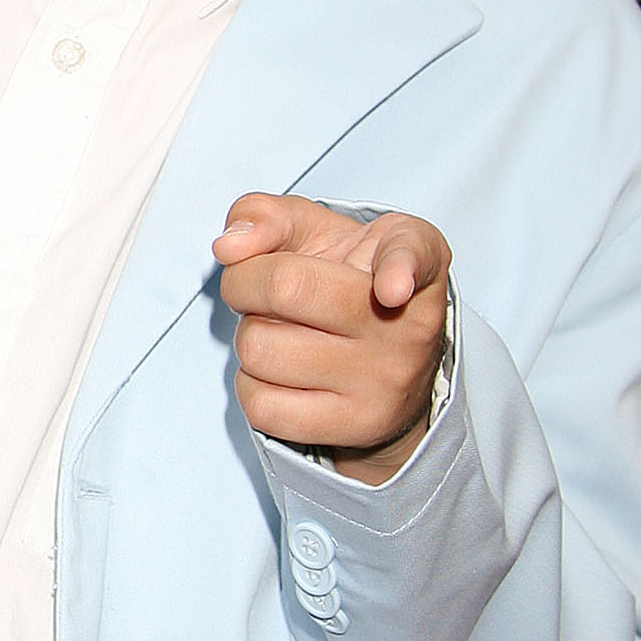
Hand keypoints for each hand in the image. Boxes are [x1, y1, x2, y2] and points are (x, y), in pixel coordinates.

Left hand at [213, 195, 449, 484]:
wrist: (387, 362)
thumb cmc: (342, 279)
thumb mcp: (317, 230)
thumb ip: (268, 216)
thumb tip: (228, 247)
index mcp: (410, 251)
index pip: (411, 254)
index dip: (399, 269)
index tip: (389, 290)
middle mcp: (410, 320)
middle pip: (285, 289)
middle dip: (243, 282)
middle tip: (256, 288)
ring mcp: (386, 379)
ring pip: (259, 348)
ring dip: (249, 335)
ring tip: (281, 332)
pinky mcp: (357, 424)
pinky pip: (261, 405)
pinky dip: (250, 384)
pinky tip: (280, 372)